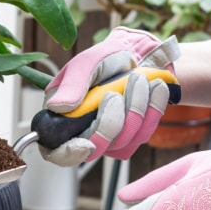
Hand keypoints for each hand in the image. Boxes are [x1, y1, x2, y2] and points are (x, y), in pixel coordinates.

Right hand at [41, 27, 179, 165]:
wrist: (134, 55)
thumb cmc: (103, 59)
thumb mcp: (85, 64)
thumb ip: (71, 85)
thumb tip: (55, 107)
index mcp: (60, 118)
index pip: (57, 152)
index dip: (69, 154)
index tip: (85, 143)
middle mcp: (83, 133)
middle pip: (95, 149)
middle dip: (111, 122)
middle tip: (115, 93)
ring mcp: (109, 139)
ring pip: (123, 141)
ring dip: (135, 108)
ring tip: (138, 79)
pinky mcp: (131, 137)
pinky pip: (143, 134)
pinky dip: (152, 110)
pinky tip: (155, 88)